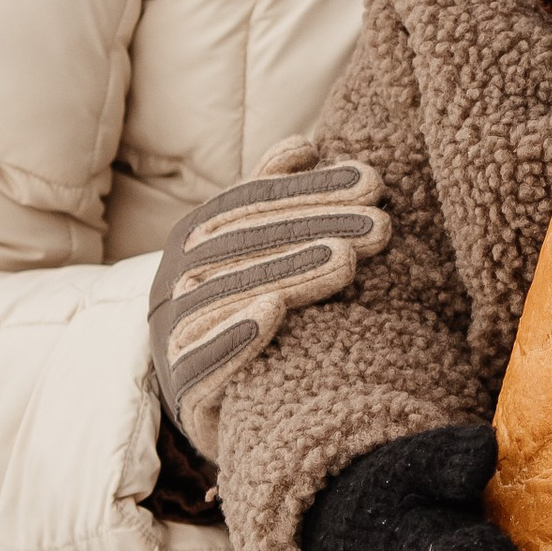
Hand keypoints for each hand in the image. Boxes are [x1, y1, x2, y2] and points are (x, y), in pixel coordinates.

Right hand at [149, 143, 391, 460]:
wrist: (212, 407)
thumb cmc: (243, 313)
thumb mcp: (254, 254)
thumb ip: (273, 199)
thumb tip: (306, 144)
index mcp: (192, 240)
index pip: (248, 202)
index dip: (308, 188)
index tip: (372, 180)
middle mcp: (173, 282)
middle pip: (239, 244)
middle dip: (312, 227)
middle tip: (380, 225)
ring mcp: (171, 337)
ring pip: (222, 296)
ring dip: (284, 273)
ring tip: (345, 261)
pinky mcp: (181, 392)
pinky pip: (199, 362)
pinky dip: (233, 336)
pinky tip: (274, 314)